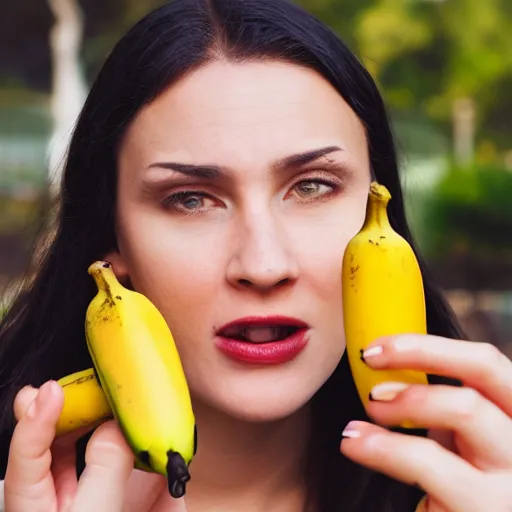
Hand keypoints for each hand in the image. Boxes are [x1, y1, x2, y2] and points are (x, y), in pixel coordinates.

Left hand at [4, 381, 186, 511]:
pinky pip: (120, 456)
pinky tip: (141, 426)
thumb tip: (117, 426)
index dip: (36, 418)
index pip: (26, 455)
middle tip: (87, 382)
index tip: (52, 389)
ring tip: (113, 397)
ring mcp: (88, 492)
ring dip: (101, 418)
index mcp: (33, 506)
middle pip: (54, 440)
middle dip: (71, 407)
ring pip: (86, 444)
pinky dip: (131, 437)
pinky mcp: (118, 492)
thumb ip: (105, 470)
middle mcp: (57, 495)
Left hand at [340, 334, 511, 511]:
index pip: (486, 363)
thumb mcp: (459, 445)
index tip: (379, 345)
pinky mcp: (484, 510)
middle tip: (371, 358)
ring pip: (463, 408)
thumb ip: (444, 411)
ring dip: (403, 399)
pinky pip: (427, 462)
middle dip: (419, 353)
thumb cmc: (458, 493)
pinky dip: (381, 446)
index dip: (431, 345)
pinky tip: (353, 443)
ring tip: (366, 408)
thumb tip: (392, 371)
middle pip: (483, 370)